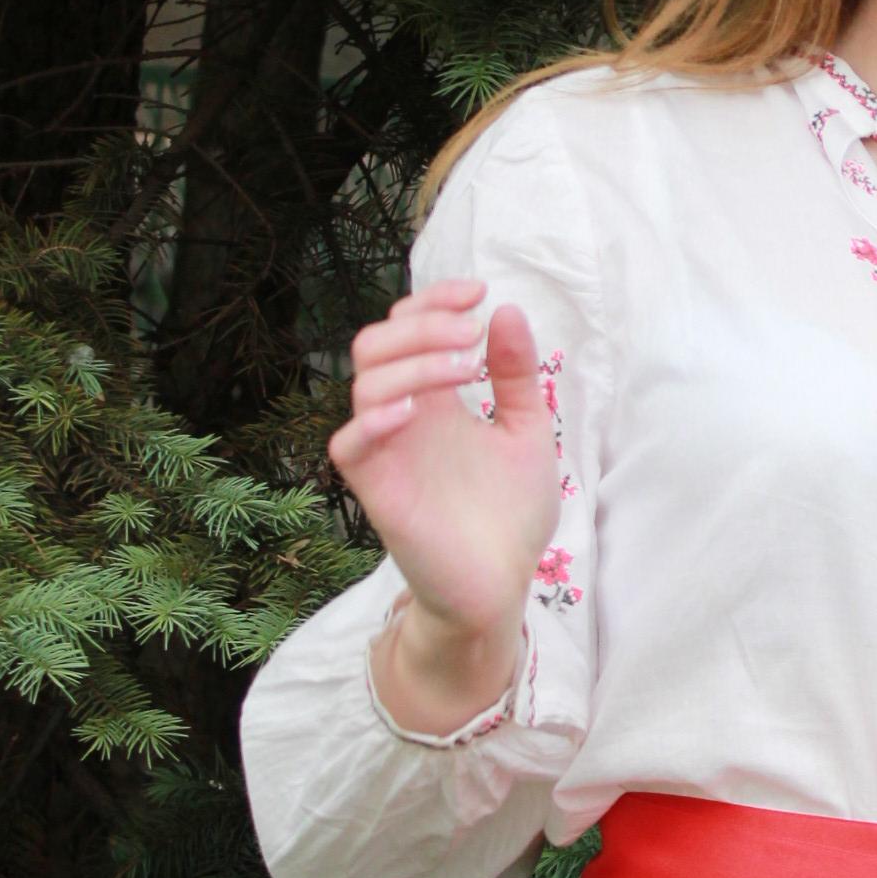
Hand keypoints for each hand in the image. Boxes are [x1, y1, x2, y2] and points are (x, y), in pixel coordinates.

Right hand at [329, 275, 560, 672]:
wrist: (503, 584)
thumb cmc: (511, 513)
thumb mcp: (527, 431)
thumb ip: (516, 375)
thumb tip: (506, 312)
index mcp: (435, 398)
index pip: (408, 328)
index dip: (433, 300)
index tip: (479, 293)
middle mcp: (403, 417)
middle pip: (374, 344)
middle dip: (420, 324)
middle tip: (470, 334)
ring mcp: (386, 451)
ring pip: (363, 382)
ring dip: (414, 363)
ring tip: (466, 368)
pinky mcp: (377, 491)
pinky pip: (349, 444)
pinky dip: (374, 418)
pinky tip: (415, 411)